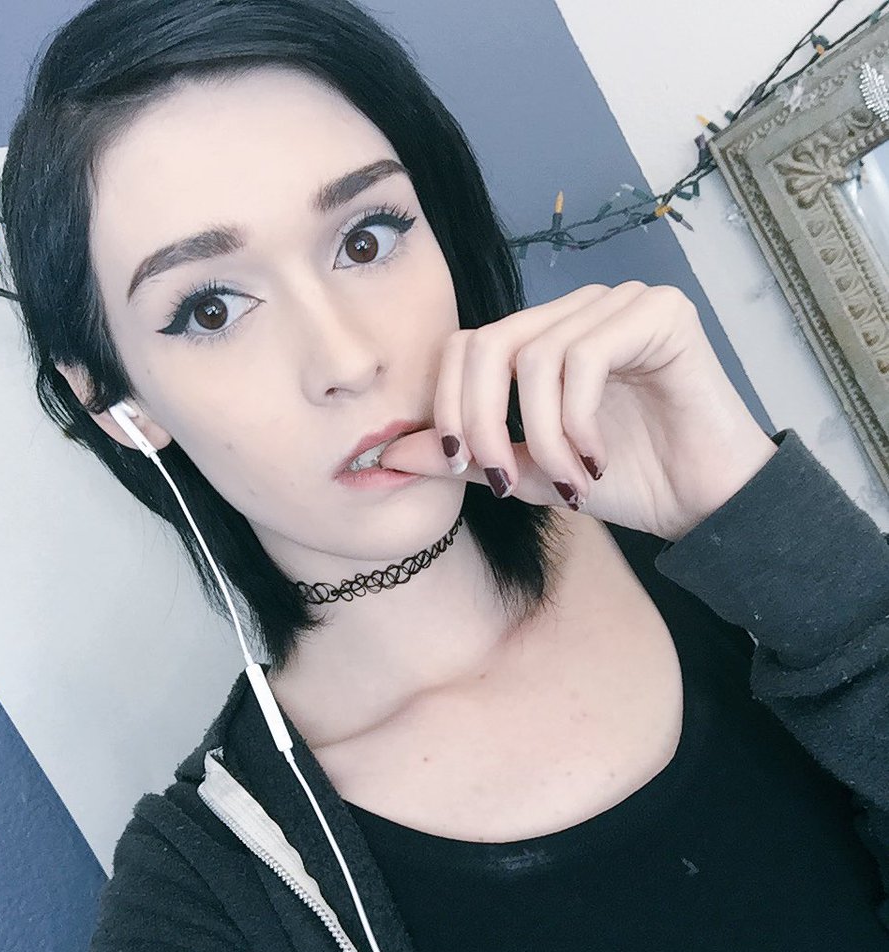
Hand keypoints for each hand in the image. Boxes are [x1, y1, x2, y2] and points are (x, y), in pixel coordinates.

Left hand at [378, 281, 777, 541]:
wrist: (705, 502)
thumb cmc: (626, 482)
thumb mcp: (528, 473)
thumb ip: (468, 456)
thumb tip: (391, 453)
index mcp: (543, 336)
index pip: (465, 346)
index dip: (449, 406)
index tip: (463, 468)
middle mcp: (577, 309)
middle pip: (488, 343)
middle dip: (482, 422)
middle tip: (504, 482)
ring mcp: (620, 304)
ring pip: (536, 357)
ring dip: (542, 437)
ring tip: (570, 482)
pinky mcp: (661, 315)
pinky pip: (585, 358)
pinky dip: (579, 422)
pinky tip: (598, 460)